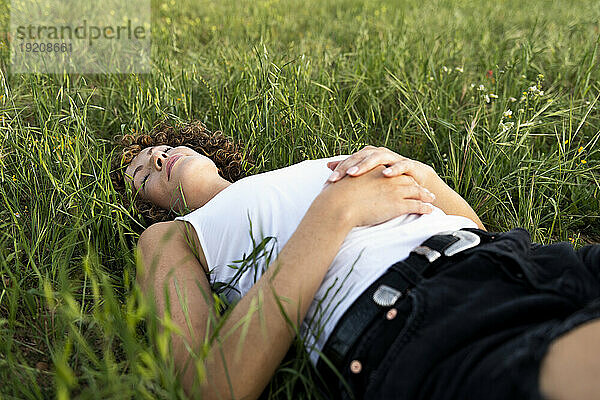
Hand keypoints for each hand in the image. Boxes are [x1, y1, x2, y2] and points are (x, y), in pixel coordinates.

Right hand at [319, 165, 435, 227]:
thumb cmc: (336, 195)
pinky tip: (430, 211)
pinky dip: (425, 208)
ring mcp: (395, 191)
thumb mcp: (342, 182)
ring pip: (416, 192)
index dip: (402, 177)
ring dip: (426, 196)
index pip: (393, 173)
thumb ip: (346, 181)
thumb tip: (338, 183)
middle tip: (427, 190)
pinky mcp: (398, 204)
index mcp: (376, 171)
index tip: (407, 181)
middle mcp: (388, 178)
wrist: (339, 205)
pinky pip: (416, 206)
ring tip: (433, 200)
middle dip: (418, 186)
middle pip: (409, 181)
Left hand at [326, 145, 435, 188]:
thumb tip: (327, 165)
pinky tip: (386, 175)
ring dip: (366, 165)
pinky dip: (394, 169)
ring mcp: (393, 157)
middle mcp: (378, 154)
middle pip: (360, 157)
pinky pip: (401, 165)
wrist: (415, 178)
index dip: (339, 170)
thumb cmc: (386, 177)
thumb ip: (349, 169)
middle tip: (337, 177)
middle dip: (348, 167)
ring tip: (354, 173)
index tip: (329, 181)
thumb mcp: (368, 175)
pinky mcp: (408, 164)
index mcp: (367, 155)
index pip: (350, 160)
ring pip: (377, 158)